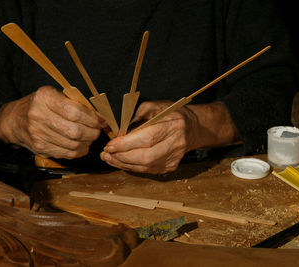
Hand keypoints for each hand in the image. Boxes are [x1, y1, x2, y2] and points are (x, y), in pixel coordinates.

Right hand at [0, 86, 105, 158]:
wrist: (14, 120)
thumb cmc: (40, 105)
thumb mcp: (53, 95)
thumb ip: (74, 102)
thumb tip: (99, 116)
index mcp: (44, 98)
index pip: (75, 111)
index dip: (92, 118)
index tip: (101, 120)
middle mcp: (39, 116)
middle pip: (75, 131)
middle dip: (92, 132)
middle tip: (97, 130)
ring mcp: (38, 134)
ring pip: (73, 144)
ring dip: (87, 142)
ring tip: (90, 137)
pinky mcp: (40, 147)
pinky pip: (67, 153)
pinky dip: (79, 151)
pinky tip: (82, 145)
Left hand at [100, 101, 239, 173]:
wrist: (192, 127)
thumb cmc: (168, 113)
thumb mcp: (152, 107)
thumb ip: (135, 120)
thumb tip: (117, 135)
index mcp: (172, 123)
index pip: (147, 138)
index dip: (126, 144)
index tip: (109, 145)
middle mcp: (176, 142)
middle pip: (146, 156)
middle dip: (122, 157)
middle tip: (106, 154)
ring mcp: (175, 157)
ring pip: (146, 167)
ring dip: (124, 164)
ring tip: (110, 158)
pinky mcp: (172, 166)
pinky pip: (149, 170)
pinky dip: (133, 167)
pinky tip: (122, 162)